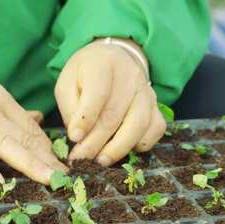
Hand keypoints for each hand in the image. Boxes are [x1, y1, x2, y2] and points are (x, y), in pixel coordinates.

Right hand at [0, 51, 65, 187]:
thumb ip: (8, 110)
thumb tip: (38, 119)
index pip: (30, 128)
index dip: (48, 150)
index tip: (63, 169)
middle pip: (24, 138)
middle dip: (47, 160)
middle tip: (66, 181)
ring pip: (5, 144)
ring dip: (29, 164)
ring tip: (48, 181)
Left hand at [55, 39, 165, 165]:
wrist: (111, 61)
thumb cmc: (84, 77)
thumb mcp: (67, 84)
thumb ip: (69, 107)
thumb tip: (77, 137)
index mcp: (103, 64)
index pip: (97, 94)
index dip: (85, 119)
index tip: (74, 138)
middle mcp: (130, 75)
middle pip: (115, 114)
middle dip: (96, 142)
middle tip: (81, 159)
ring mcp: (147, 91)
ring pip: (139, 124)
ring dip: (118, 148)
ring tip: (101, 161)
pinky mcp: (157, 105)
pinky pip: (156, 128)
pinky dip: (142, 144)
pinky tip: (124, 151)